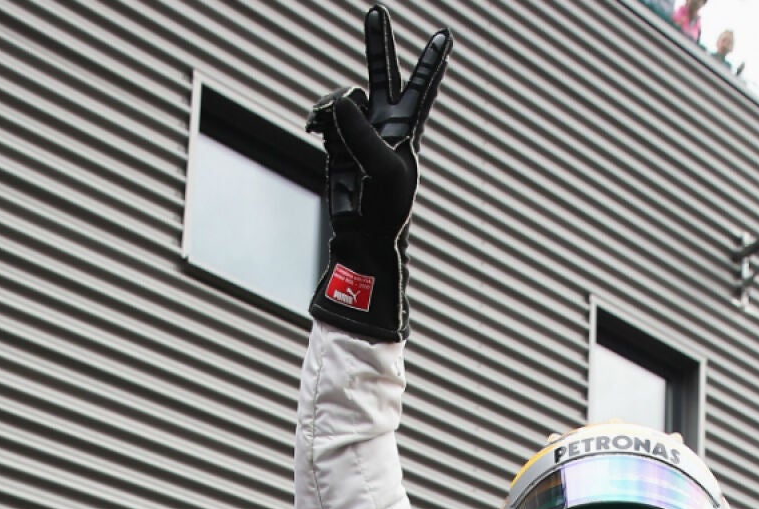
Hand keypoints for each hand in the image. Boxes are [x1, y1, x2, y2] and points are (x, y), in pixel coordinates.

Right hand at [306, 5, 452, 341]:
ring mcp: (357, 130)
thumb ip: (362, 131)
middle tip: (377, 10)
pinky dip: (317, 116)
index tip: (445, 34)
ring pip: (341, 97)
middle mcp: (383, 123)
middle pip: (382, 73)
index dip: (432, 60)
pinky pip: (322, 114)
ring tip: (325, 124)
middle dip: (379, 43)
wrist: (363, 236)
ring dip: (331, 106)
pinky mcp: (333, 141)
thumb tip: (339, 98)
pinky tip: (313, 125)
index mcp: (408, 127)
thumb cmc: (388, 207)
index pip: (423, 86)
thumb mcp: (385, 168)